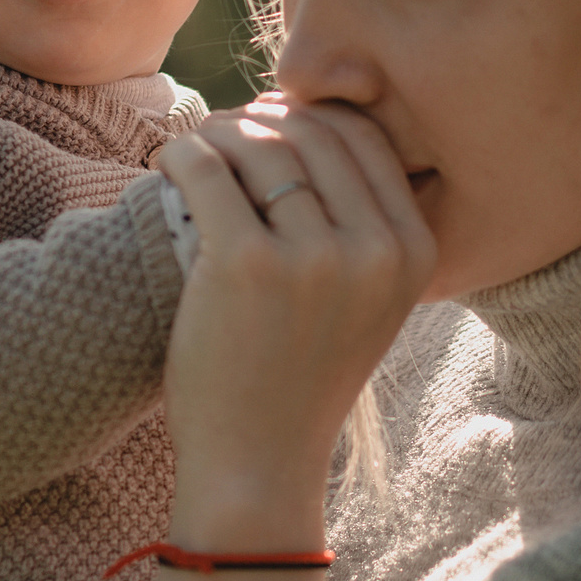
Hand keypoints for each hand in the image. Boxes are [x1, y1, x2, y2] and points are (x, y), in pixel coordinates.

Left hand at [153, 98, 437, 553]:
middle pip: (313, 132)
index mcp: (413, 253)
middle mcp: (374, 250)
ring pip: (259, 143)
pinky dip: (181, 153)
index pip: (366, 140)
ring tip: (193, 149)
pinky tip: (167, 163)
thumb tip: (299, 122)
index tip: (270, 123)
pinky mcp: (246, 263)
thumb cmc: (298, 379)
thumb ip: (360, 225)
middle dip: (261, 118)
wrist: (258, 464)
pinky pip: (206, 170)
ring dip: (215, 133)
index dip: (312, 117)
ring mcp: (313, 257)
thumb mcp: (365, 303)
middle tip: (222, 133)